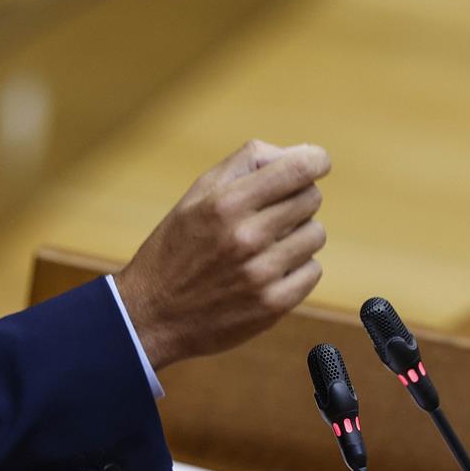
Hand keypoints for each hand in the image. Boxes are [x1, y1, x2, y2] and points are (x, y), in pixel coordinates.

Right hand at [113, 139, 329, 368]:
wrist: (152, 315)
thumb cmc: (177, 247)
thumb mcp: (198, 193)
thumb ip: (248, 163)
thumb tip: (303, 154)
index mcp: (225, 203)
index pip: (297, 169)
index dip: (315, 161)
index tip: (317, 163)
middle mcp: (245, 237)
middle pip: (310, 199)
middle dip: (296, 199)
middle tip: (271, 212)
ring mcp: (261, 274)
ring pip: (315, 235)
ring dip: (297, 235)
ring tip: (266, 244)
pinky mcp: (273, 305)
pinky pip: (312, 271)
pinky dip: (297, 268)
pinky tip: (269, 270)